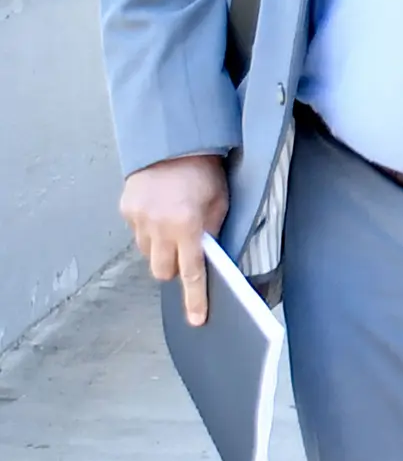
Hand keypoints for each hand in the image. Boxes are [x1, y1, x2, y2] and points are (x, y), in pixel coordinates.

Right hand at [119, 155, 228, 326]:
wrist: (173, 141)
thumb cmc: (204, 170)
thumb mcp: (220, 201)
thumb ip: (213, 231)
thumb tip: (210, 256)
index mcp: (187, 226)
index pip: (191, 272)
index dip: (195, 298)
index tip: (197, 319)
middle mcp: (158, 227)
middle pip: (162, 270)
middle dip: (173, 268)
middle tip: (184, 252)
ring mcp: (138, 220)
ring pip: (147, 253)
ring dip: (160, 248)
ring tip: (173, 224)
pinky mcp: (126, 210)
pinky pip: (137, 233)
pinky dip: (148, 230)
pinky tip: (160, 210)